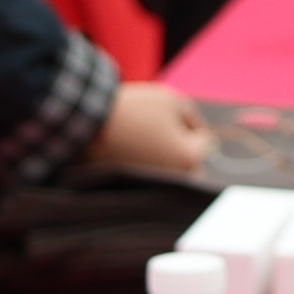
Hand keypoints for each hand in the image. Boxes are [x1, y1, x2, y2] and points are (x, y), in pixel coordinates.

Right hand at [94, 76, 213, 179]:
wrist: (88, 125)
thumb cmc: (132, 109)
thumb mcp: (169, 99)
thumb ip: (191, 117)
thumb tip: (197, 135)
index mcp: (190, 158)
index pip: (205, 141)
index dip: (189, 124)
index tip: (164, 117)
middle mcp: (176, 180)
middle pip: (192, 163)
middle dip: (182, 149)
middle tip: (156, 132)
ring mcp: (156, 190)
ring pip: (173, 174)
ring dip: (166, 161)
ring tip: (143, 143)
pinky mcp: (136, 194)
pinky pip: (152, 182)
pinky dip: (147, 170)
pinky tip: (133, 155)